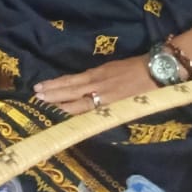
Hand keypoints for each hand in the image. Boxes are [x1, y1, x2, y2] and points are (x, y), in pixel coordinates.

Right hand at [33, 55, 154, 116]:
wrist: (157, 69)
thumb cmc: (148, 95)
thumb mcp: (132, 109)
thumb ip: (112, 114)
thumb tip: (94, 122)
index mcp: (109, 102)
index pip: (81, 107)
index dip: (64, 110)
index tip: (48, 113)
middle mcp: (100, 89)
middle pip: (72, 92)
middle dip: (53, 95)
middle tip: (35, 98)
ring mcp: (98, 76)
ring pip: (72, 82)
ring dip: (54, 85)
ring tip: (37, 88)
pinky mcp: (100, 68)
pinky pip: (78, 75)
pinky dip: (65, 79)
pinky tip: (57, 81)